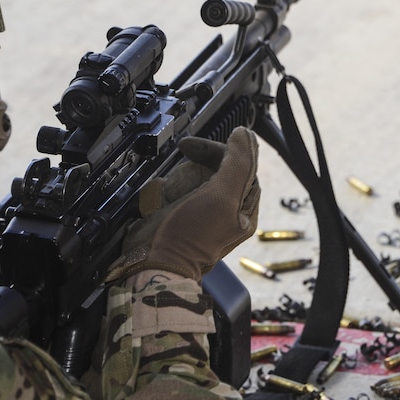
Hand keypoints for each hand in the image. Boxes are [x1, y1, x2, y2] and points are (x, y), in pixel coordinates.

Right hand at [107, 126, 259, 282]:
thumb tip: (244, 135)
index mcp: (244, 208)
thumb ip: (238, 164)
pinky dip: (169, 186)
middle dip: (200, 162)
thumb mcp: (222, 196)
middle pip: (219, 168)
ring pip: (197, 175)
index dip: (224, 150)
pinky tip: (162, 193)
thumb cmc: (191, 237)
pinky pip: (179, 188)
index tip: (203, 144)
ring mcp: (203, 211)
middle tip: (186, 152)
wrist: (154, 264)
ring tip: (173, 186)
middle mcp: (227, 210)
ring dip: (182, 175)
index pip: (243, 166)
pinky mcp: (182, 213)